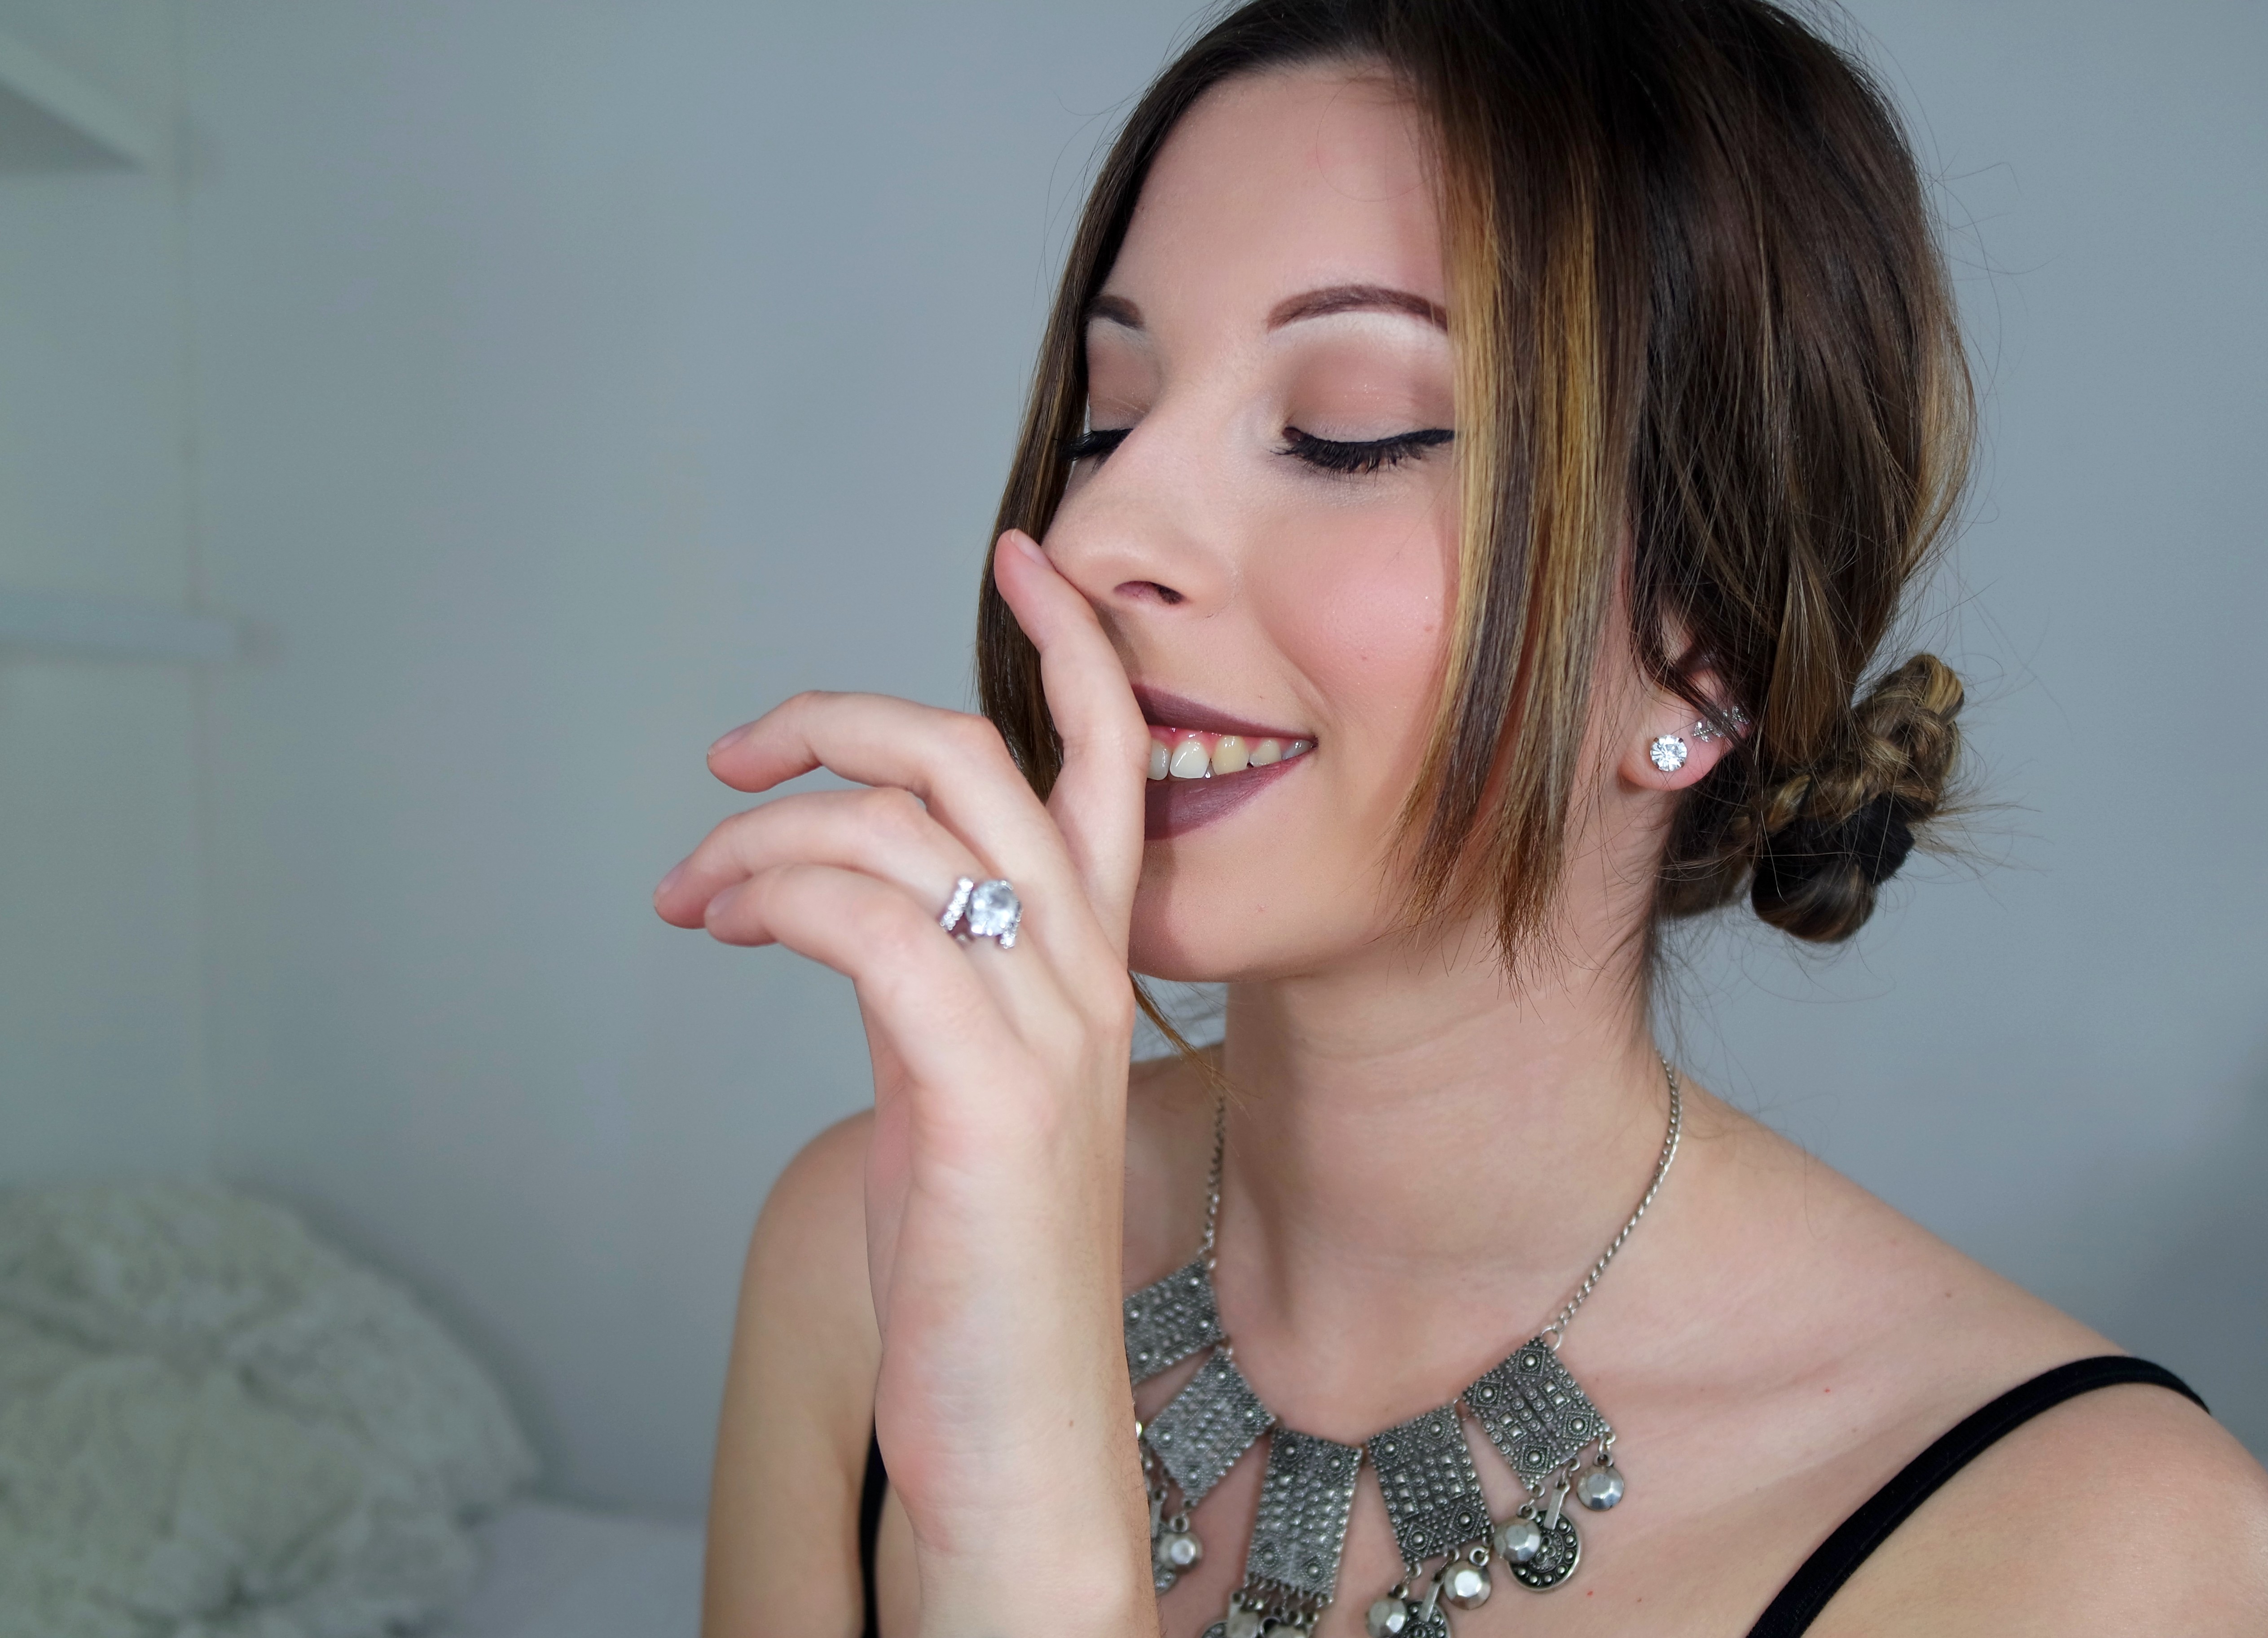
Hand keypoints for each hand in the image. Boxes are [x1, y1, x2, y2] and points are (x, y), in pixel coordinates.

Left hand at [655, 531, 1156, 1635]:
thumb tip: (840, 902)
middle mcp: (1092, 973)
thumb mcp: (958, 1081)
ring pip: (904, 829)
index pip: (1110, 760)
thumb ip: (929, 976)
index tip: (1026, 552)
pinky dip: (775, 899)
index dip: (1074, 642)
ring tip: (691, 893)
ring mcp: (1048, 1026)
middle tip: (735, 752)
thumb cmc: (980, 1257)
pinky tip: (722, 928)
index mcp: (1097, 963)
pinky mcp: (988, 1088)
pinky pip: (869, 923)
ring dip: (765, 837)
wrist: (1021, 1417)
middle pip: (980, 758)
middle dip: (840, 718)